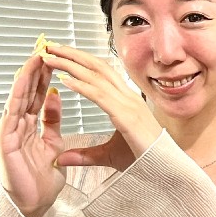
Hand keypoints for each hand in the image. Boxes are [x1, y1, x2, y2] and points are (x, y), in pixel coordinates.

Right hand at [0, 54, 64, 216]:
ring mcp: (8, 130)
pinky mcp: (4, 139)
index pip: (38, 94)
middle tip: (46, 45)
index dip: (46, 75)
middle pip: (27, 91)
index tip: (56, 55)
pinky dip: (20, 93)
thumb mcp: (53, 145)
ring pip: (18, 96)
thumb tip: (55, 98)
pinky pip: (13, 111)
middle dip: (36, 68)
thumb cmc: (43, 179)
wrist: (34, 206)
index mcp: (29, 126)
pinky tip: (27, 78)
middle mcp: (16, 125)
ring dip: (27, 75)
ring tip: (37, 54)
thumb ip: (52, 122)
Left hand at [38, 42, 160, 169]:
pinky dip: (82, 86)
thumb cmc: (144, 160)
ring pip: (97, 77)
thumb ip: (85, 155)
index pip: (101, 73)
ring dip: (71, 65)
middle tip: (50, 46)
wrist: (165, 170)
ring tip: (50, 57)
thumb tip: (62, 158)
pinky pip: (100, 96)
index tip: (60, 55)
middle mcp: (128, 98)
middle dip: (73, 54)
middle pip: (98, 67)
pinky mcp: (126, 117)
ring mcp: (129, 105)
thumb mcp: (108, 156)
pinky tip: (65, 80)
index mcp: (126, 102)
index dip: (80, 61)